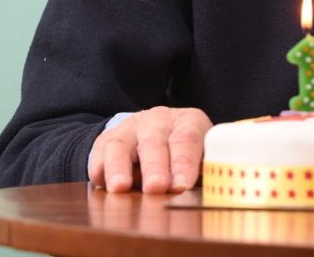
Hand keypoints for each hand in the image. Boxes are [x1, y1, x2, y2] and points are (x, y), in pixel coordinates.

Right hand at [87, 106, 212, 193]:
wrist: (155, 133)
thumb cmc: (186, 154)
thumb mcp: (202, 157)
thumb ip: (206, 172)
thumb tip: (214, 194)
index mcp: (188, 122)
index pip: (187, 140)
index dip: (184, 163)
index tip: (182, 185)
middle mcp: (158, 120)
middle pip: (154, 142)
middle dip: (155, 166)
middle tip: (156, 187)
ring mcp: (130, 128)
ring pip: (121, 144)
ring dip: (120, 167)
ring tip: (120, 188)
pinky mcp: (106, 140)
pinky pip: (98, 152)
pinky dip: (99, 168)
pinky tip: (102, 183)